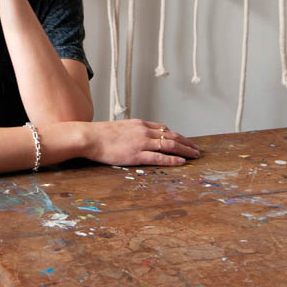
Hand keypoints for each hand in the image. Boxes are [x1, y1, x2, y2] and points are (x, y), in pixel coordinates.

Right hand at [85, 119, 200, 166]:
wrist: (89, 136)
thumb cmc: (100, 134)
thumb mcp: (119, 128)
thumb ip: (131, 131)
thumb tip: (135, 137)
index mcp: (139, 124)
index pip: (163, 128)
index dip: (176, 135)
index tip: (184, 140)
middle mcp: (143, 131)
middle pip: (171, 136)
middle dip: (186, 142)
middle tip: (196, 148)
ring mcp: (141, 142)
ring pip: (169, 146)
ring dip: (185, 150)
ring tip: (195, 155)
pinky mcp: (137, 154)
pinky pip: (159, 157)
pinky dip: (172, 159)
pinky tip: (181, 162)